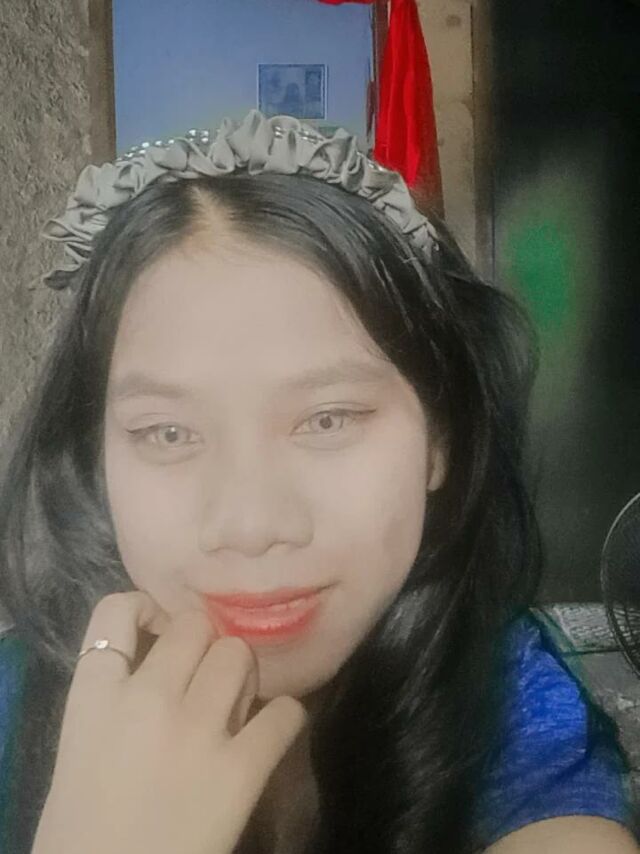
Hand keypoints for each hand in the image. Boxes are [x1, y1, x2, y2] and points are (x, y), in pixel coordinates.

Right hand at [31, 591, 306, 853]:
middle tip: (204, 677)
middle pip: (194, 626)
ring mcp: (198, 729)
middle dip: (204, 644)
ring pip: (239, 654)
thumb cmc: (82, 830)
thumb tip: (158, 666)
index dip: (146, 609)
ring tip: (236, 703)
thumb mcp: (82, 744)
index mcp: (95, 696)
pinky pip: (284, 711)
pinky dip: (283, 719)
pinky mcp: (242, 767)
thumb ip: (115, 696)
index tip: (159, 629)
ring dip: (242, 674)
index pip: (117, 609)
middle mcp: (148, 698)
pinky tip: (269, 734)